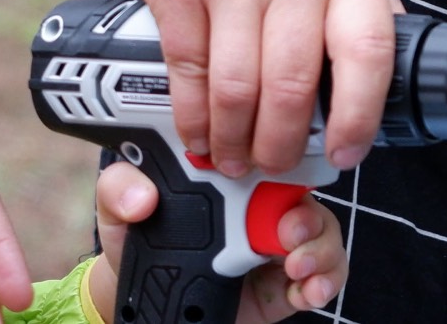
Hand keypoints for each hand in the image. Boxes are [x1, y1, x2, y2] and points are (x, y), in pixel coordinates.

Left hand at [84, 161, 345, 322]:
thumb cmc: (139, 237)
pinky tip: (306, 290)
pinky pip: (328, 269)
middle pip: (305, 188)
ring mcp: (277, 237)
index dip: (276, 155)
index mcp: (226, 170)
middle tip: (288, 235)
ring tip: (296, 267)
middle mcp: (258, 198)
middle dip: (306, 211)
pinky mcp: (289, 276)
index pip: (263, 146)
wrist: (147, 300)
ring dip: (320, 246)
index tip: (268, 177)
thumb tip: (143, 196)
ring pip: (323, 226)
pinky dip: (327, 278)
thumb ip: (119, 188)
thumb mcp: (119, 207)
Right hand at [118, 0, 396, 175]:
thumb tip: (375, 105)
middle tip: (273, 164)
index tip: (345, 153)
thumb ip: (354, 19)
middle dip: (280, 145)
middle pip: (292, 86)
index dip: (359, 117)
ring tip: (234, 155)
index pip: (369, 52)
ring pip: (238, 89)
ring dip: (234, 140)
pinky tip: (199, 130)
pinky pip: (190, 72)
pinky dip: (193, 117)